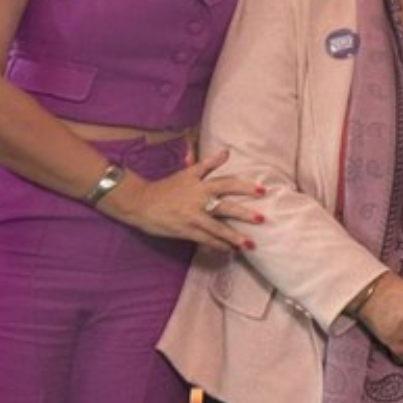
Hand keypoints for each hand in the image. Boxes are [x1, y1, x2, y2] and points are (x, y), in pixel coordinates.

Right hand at [102, 148, 264, 251]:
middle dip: (244, 214)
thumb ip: (208, 163)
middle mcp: (198, 200)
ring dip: (234, 237)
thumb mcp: (187, 172)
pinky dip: (217, 246)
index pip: (228, 184)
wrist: (139, 202)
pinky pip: (204, 240)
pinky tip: (228, 251)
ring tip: (250, 244)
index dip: (245, 187)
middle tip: (262, 219)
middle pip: (226, 207)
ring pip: (217, 228)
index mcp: (201, 185)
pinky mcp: (184, 231)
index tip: (263, 190)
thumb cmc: (166, 187)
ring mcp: (192, 217)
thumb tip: (227, 151)